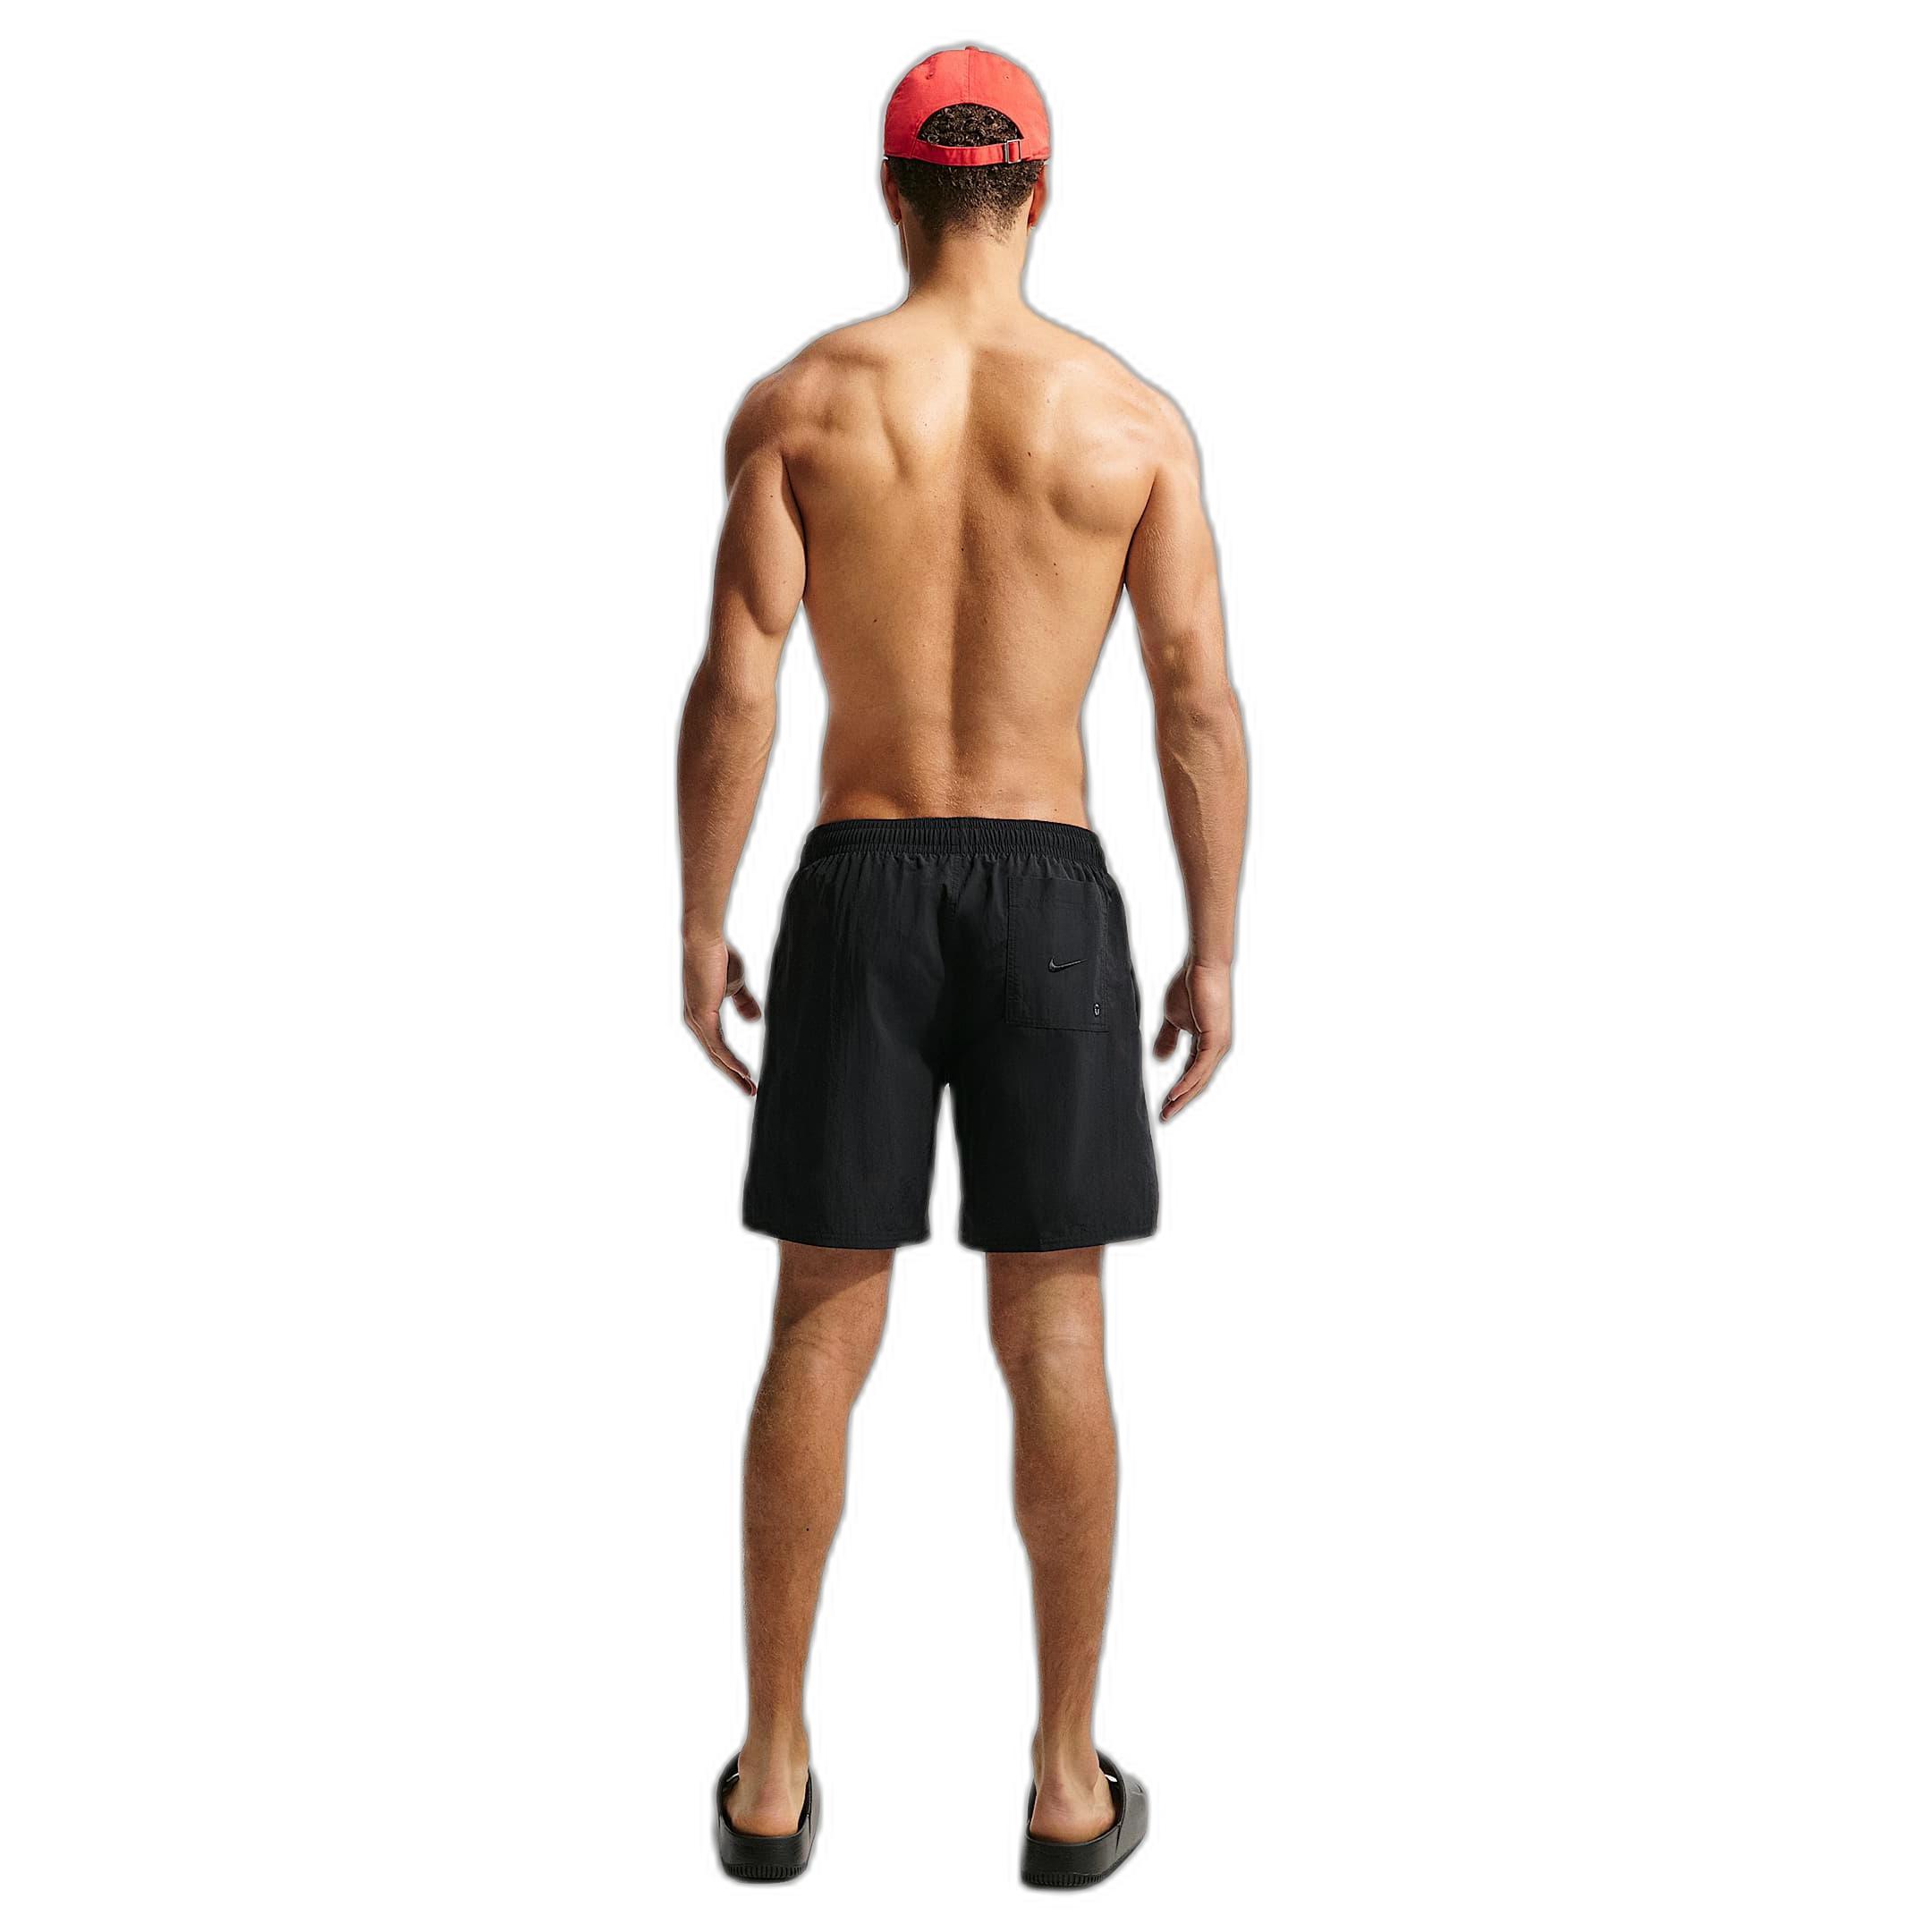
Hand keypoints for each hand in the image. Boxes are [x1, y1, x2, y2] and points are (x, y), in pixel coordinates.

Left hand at [683, 932, 761, 1094]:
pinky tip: (743, 1072)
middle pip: (715, 1057)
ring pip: (716, 1055)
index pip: (717, 1046)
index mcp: (702, 1015)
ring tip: (750, 1087)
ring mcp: (697, 1020)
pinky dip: (730, 1060)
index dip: (733, 1063)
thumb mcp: (736, 985)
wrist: (706, 940)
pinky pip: (717, 1045)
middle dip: (734, 1075)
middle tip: (751, 1091)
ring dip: (734, 1073)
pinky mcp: (702, 1016)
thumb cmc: (719, 957)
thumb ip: (743, 1003)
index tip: (749, 1076)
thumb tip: (754, 1020)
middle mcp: (695, 1022)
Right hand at [1152, 958, 1231, 1121]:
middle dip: (1181, 1100)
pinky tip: (1176, 1094)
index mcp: (1206, 1044)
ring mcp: (1218, 1045)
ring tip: (1168, 1111)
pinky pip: (1200, 1068)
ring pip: (1200, 1079)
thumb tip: (1160, 1057)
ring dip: (1183, 1097)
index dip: (1178, 1090)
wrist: (1202, 967)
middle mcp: (1216, 1048)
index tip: (1164, 1104)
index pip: (1192, 1073)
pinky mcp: (1215, 1039)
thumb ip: (1167, 1039)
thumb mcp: (1173, 1018)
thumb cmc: (1191, 986)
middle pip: (1198, 1082)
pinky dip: (1187, 1082)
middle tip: (1165, 1116)